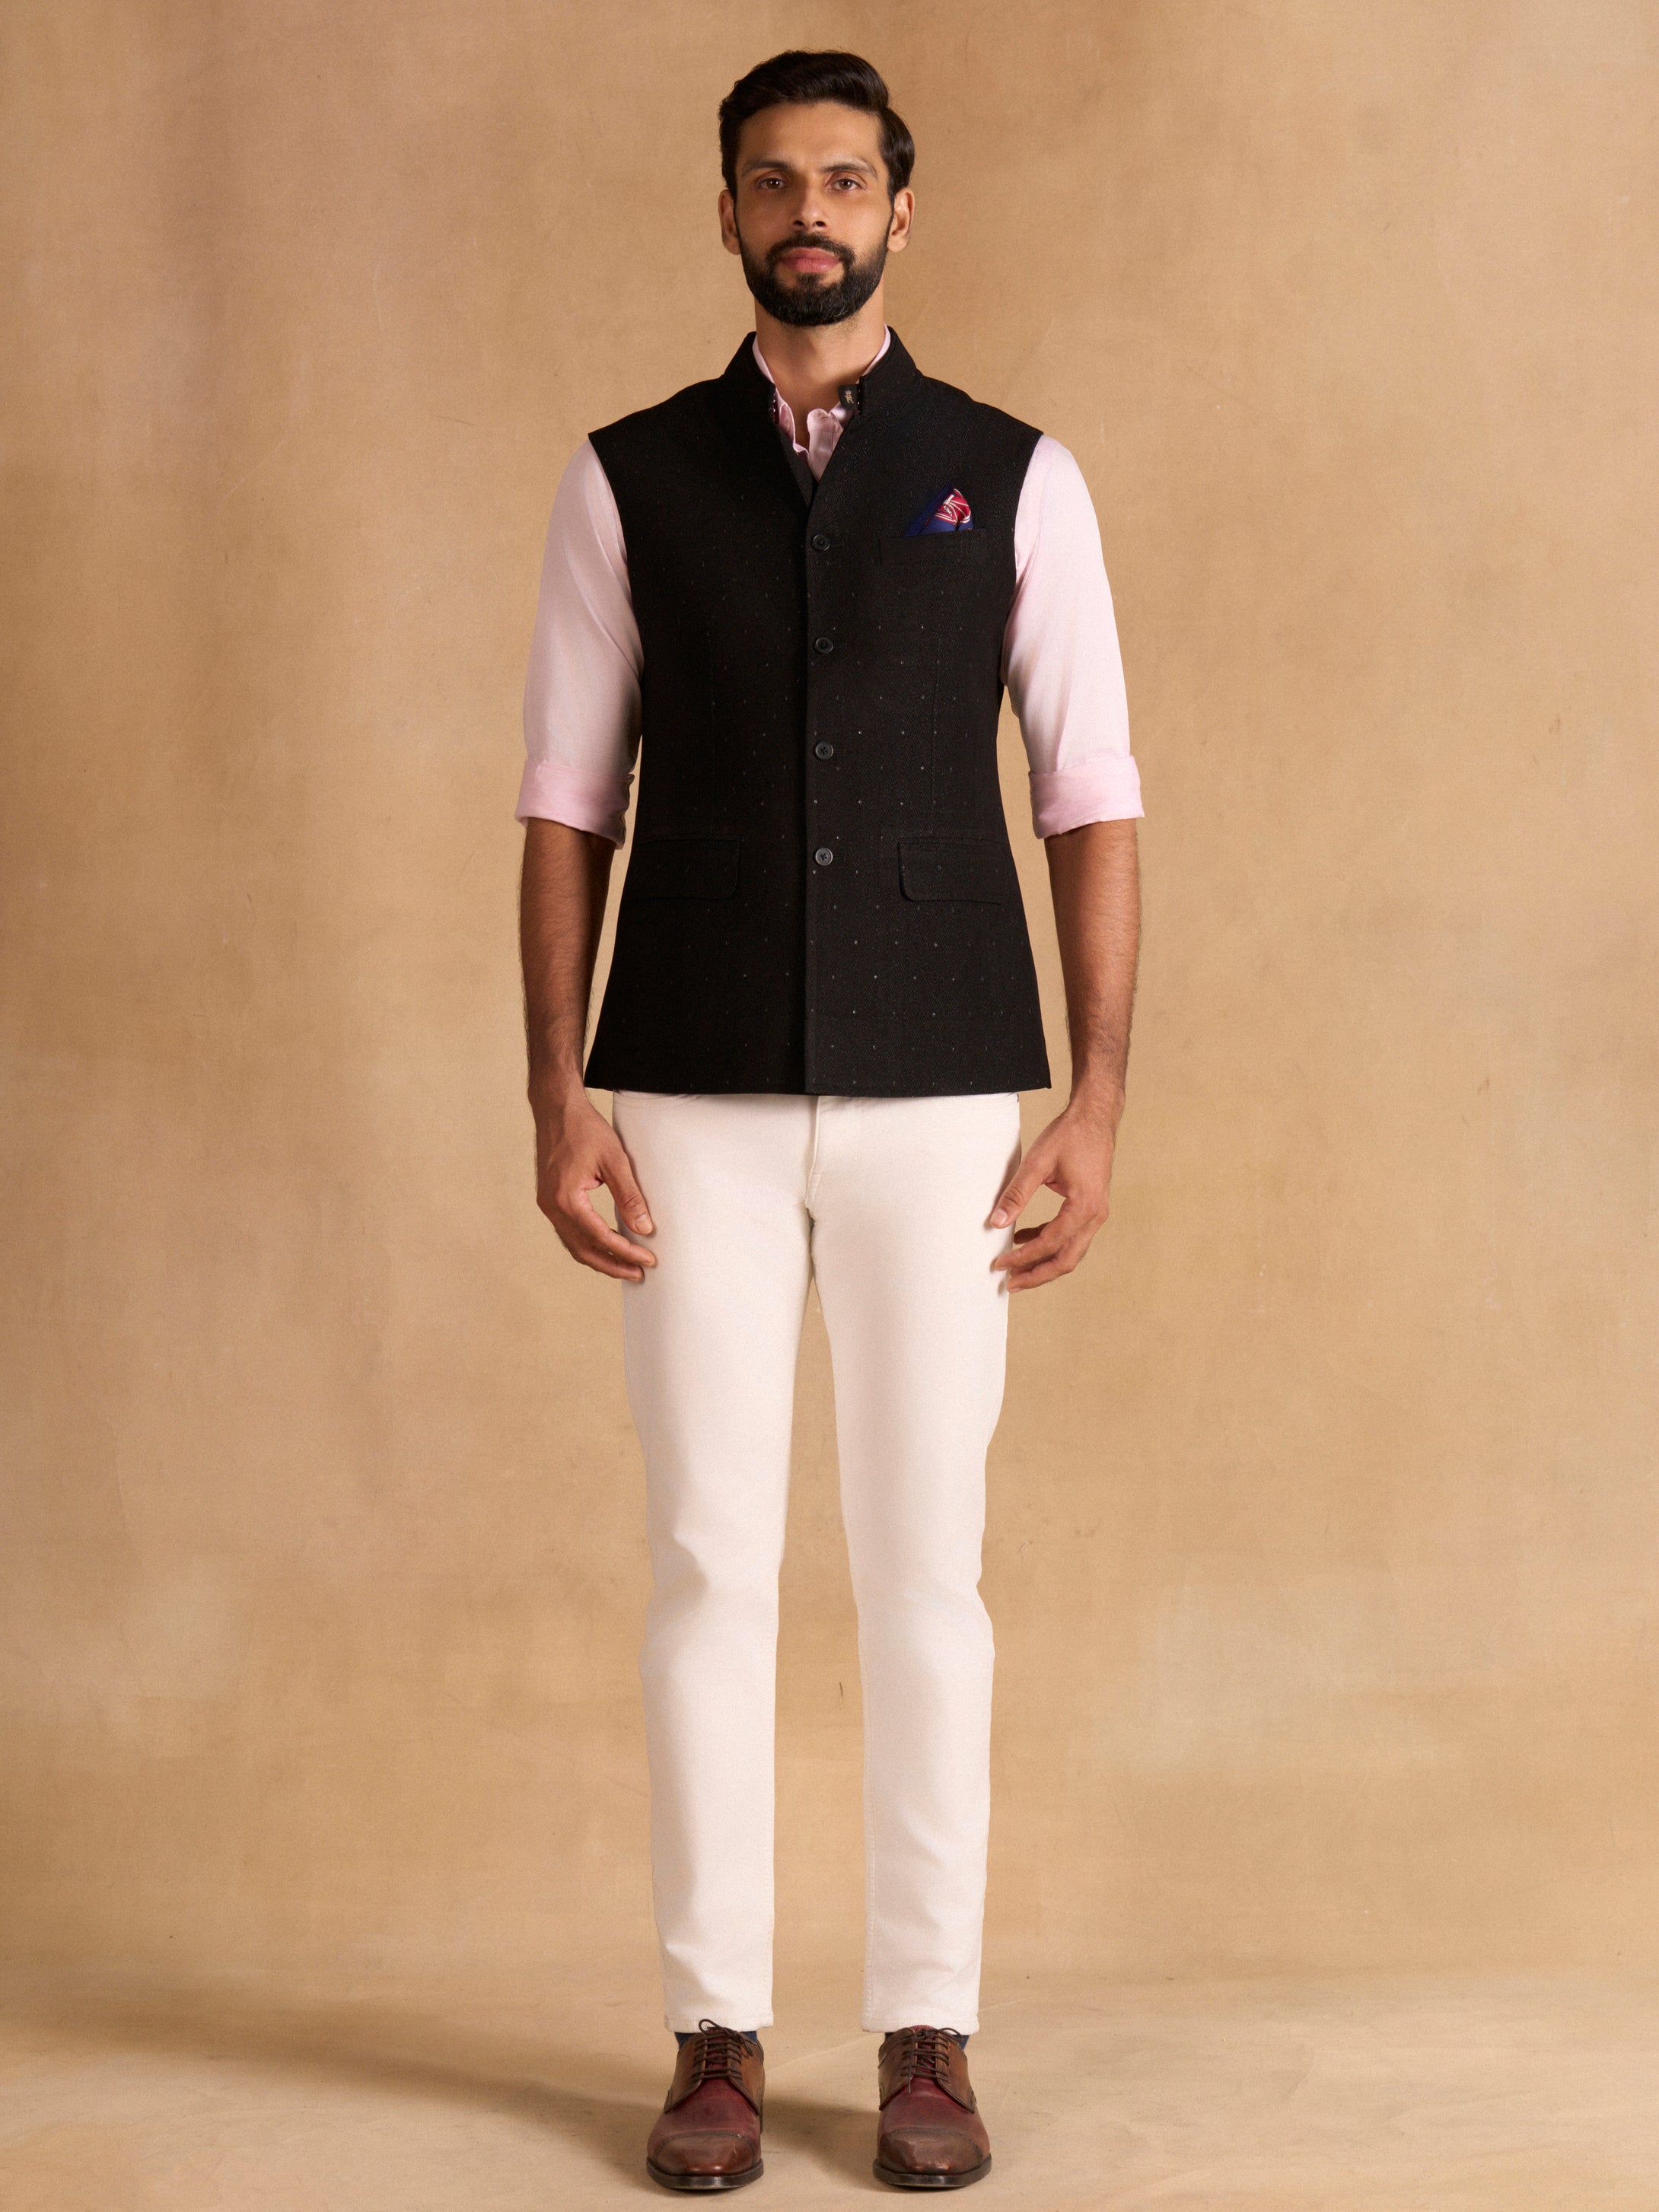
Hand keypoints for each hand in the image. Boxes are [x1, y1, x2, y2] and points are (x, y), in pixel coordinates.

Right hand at [533, 1087, 657, 1281]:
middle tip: (638, 1274)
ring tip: (625, 1267)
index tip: (648, 1260)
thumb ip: (630, 1196)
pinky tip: (606, 1246)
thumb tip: (644, 1228)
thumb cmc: (584, 1129)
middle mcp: (552, 1206)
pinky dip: (588, 1244)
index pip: (600, 1236)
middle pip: (583, 1249)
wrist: (556, 1109)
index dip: (626, 1251)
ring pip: (573, 1244)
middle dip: (612, 1264)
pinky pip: (568, 1232)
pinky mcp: (550, 1200)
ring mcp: (547, 1204)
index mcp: (565, 1198)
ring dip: (600, 1258)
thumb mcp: (615, 1160)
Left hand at [987, 1092, 1120, 1291]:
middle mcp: (1095, 1216)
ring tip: (1015, 1268)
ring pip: (1071, 1252)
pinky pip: (1071, 1236)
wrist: (1095, 1118)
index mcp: (1084, 1207)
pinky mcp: (1091, 1208)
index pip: (1049, 1244)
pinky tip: (1024, 1238)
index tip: (999, 1263)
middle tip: (1010, 1284)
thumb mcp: (1038, 1163)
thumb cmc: (1070, 1136)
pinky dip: (1048, 1243)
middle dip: (1036, 1275)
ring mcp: (1096, 1214)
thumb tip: (996, 1221)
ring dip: (1043, 1263)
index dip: (1023, 1257)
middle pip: (1066, 1260)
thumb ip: (1017, 1194)